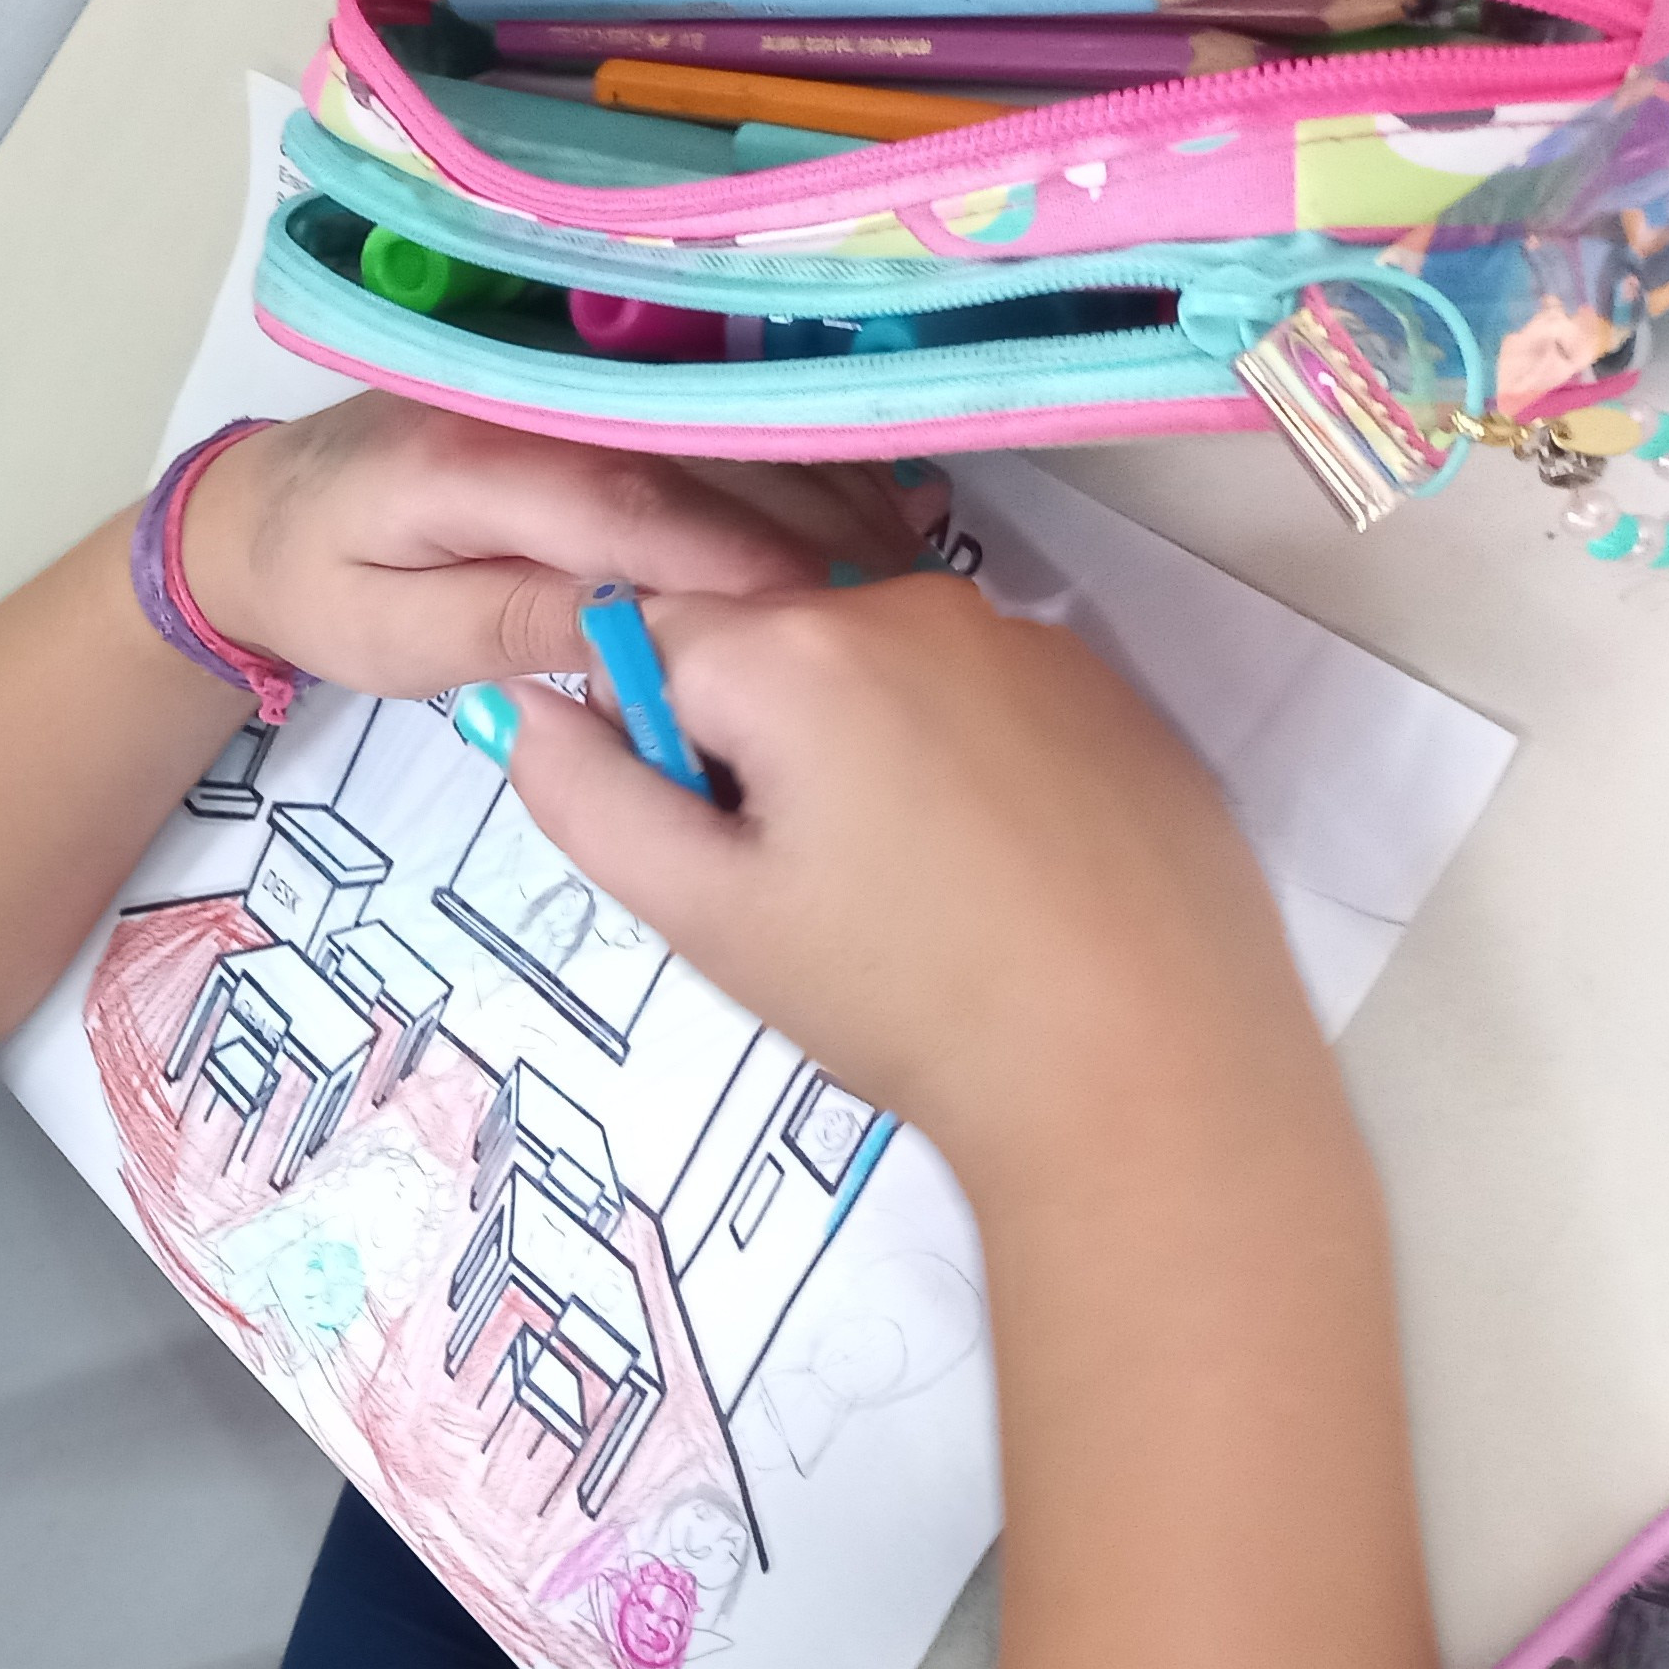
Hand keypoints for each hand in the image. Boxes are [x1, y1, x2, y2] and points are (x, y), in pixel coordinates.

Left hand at [175, 398, 940, 697]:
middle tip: (897, 595)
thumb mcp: (388, 638)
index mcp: (463, 453)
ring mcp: (560, 376)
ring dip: (810, 480)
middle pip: (689, 450)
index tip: (815, 615)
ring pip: (707, 423)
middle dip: (798, 519)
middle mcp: (526, 393)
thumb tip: (633, 628)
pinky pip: (693, 413)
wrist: (255, 510)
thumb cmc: (316, 586)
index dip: (726, 556)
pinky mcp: (583, 383)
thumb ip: (506, 624)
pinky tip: (851, 499)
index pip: (621, 502)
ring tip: (902, 551)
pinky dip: (776, 452)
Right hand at [492, 574, 1325, 1180]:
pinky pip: (983, 699)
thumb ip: (589, 802)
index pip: (646, 644)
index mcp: (792, 649)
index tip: (719, 854)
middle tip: (813, 893)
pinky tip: (996, 874)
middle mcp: (911, 603)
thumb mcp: (708, 917)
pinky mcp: (1110, 688)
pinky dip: (962, 765)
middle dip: (761, 749)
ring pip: (880, 673)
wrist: (1144, 1066)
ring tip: (913, 892)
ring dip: (861, 754)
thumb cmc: (905, 1000)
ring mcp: (1026, 637)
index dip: (656, 752)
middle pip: (770, 650)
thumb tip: (524, 709)